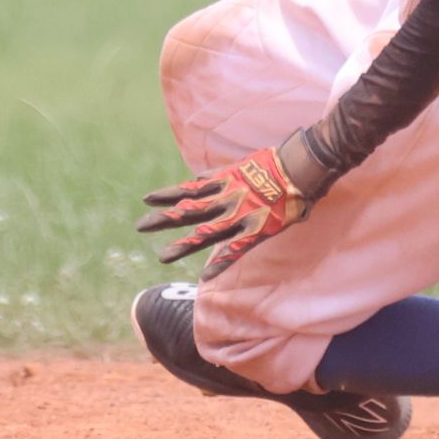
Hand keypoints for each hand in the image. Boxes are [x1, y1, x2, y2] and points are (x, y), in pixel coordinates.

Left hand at [138, 145, 309, 277]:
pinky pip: (234, 250)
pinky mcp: (255, 230)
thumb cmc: (274, 162)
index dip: (166, 194)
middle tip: (140, 226)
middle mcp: (225, 199)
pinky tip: (204, 276)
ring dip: (183, 246)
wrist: (298, 167)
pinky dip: (220, 263)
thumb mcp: (240, 163)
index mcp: (221, 181)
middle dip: (163, 219)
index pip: (186, 189)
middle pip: (188, 211)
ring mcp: (238, 216)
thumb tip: (201, 176)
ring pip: (205, 233)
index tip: (146, 199)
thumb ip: (219, 174)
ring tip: (162, 257)